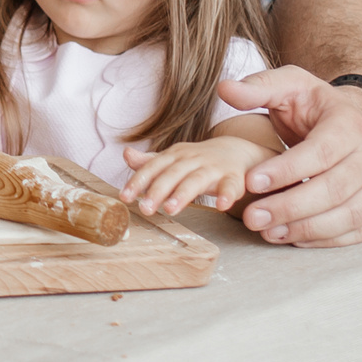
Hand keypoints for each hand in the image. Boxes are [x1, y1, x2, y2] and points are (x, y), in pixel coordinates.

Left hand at [122, 136, 261, 216]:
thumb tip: (126, 154)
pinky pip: (231, 186)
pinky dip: (227, 196)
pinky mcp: (234, 178)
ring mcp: (213, 168)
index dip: (138, 182)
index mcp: (175, 155)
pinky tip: (221, 207)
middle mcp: (192, 159)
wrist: (235, 151)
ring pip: (196, 180)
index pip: (153, 167)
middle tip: (144, 209)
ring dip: (183, 194)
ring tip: (170, 210)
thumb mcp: (173, 159)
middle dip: (157, 191)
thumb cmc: (198, 160)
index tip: (125, 197)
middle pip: (172, 174)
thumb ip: (150, 162)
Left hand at [215, 67, 361, 246]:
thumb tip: (225, 88)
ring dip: (306, 228)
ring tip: (267, 232)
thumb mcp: (289, 85)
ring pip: (348, 215)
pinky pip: (355, 231)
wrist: (353, 121)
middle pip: (334, 189)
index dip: (286, 170)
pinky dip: (324, 240)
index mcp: (348, 125)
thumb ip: (257, 87)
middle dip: (290, 207)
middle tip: (252, 217)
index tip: (251, 182)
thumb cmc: (315, 105)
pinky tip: (291, 237)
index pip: (320, 152)